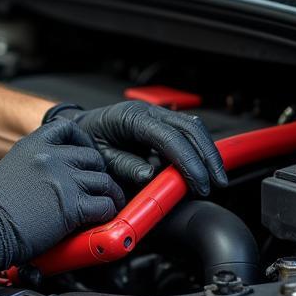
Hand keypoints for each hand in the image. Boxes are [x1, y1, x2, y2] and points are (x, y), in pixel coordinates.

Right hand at [0, 118, 125, 273]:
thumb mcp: (11, 169)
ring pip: (104, 181)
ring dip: (108, 194)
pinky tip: (101, 219)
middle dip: (97, 172)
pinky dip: (107, 213)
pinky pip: (104, 205)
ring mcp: (62, 179)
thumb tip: (56, 174)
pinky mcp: (72, 205)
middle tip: (97, 186)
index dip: (83, 142)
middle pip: (92, 157)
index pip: (67, 128)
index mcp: (32, 145)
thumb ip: (35, 165)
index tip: (86, 154)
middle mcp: (50, 157)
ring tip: (105, 204)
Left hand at [50, 101, 226, 194]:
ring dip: (207, 152)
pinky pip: (186, 131)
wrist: (79, 128)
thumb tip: (149, 176)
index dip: (189, 162)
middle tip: (215, 183)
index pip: (170, 138)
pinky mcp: (160, 122)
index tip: (199, 183)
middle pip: (189, 128)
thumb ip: (125, 166)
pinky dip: (198, 148)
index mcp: (131, 117)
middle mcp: (147, 112)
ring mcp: (155, 114)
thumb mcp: (100, 156)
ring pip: (193, 127)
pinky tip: (202, 167)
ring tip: (214, 177)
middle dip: (207, 156)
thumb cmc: (87, 139)